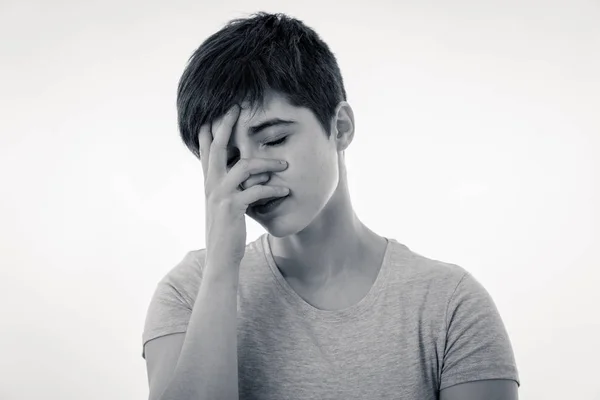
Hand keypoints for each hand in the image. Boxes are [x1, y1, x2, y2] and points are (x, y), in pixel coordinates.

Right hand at [198, 104, 288, 264]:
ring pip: (244, 167)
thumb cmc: (227, 230)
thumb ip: (229, 185)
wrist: (221, 258)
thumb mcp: (224, 204)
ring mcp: (220, 196)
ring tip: (285, 163)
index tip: (218, 110)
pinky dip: (272, 188)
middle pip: (218, 147)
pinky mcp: (233, 208)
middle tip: (237, 107)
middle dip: (227, 125)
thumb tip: (243, 170)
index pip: (206, 149)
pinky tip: (285, 190)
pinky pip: (256, 191)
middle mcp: (211, 185)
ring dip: (266, 162)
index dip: (211, 129)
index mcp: (209, 182)